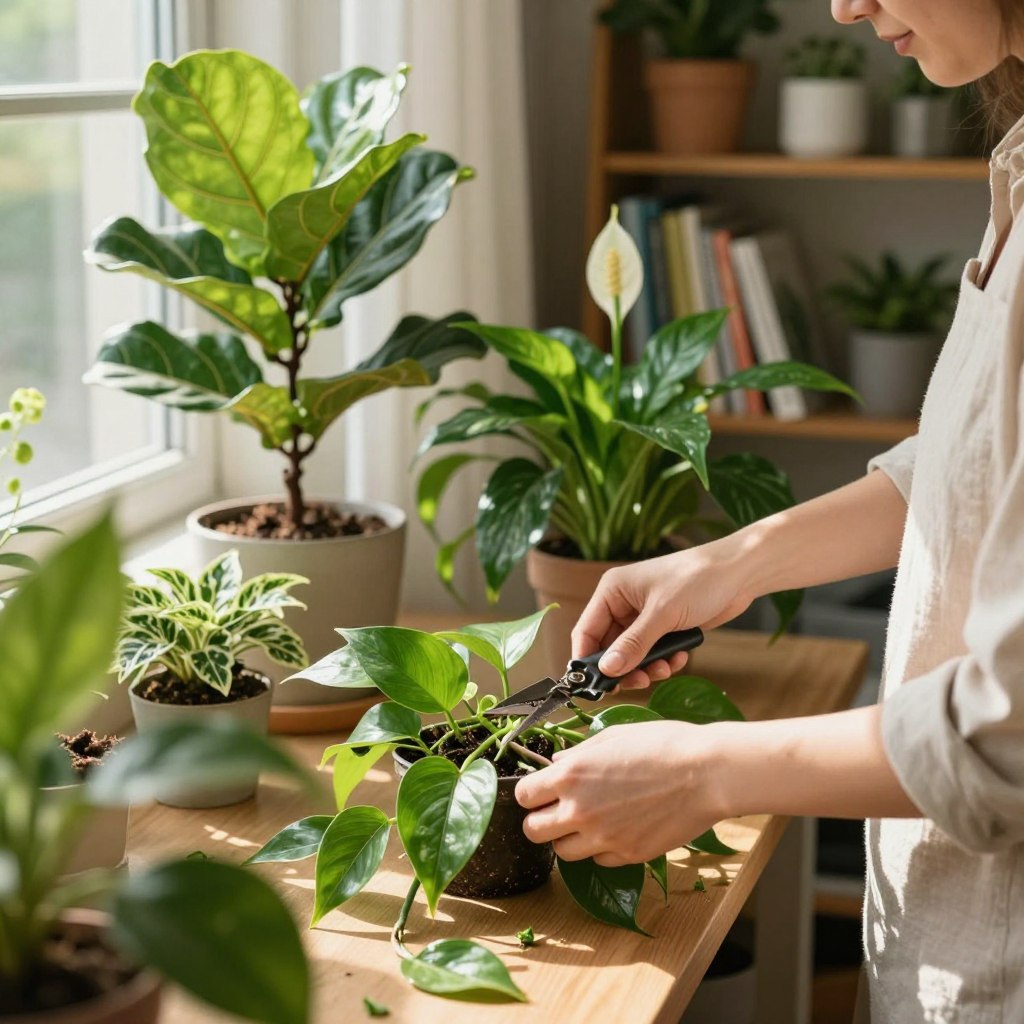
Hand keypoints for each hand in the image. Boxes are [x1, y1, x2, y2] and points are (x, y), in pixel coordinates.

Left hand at [515, 721, 725, 866]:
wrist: (706, 773)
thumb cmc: (663, 745)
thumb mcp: (613, 736)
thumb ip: (579, 752)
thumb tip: (557, 762)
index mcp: (572, 775)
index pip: (523, 795)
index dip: (530, 792)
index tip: (542, 789)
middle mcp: (580, 810)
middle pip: (532, 831)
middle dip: (540, 819)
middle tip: (558, 808)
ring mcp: (603, 837)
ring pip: (561, 852)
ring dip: (568, 838)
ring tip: (589, 820)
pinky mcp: (627, 855)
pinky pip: (598, 860)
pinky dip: (601, 849)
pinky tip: (617, 828)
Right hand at [573, 538, 754, 689]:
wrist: (740, 572)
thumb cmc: (697, 579)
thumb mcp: (662, 614)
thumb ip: (634, 644)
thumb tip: (607, 670)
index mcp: (613, 591)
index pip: (586, 631)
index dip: (588, 660)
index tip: (596, 686)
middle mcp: (624, 603)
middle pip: (609, 647)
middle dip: (625, 668)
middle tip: (639, 683)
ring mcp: (645, 616)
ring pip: (633, 654)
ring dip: (646, 667)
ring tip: (664, 671)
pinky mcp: (665, 626)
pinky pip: (653, 653)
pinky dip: (664, 661)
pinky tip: (680, 658)